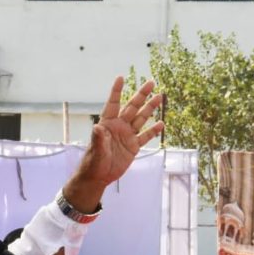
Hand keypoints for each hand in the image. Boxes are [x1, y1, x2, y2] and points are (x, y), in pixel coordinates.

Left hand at [63, 76, 164, 210]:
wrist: (98, 177)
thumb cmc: (92, 162)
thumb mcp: (95, 151)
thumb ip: (98, 139)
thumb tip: (97, 127)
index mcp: (107, 124)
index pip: (112, 104)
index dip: (116, 91)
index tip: (120, 78)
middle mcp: (119, 126)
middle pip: (132, 107)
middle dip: (141, 95)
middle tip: (151, 82)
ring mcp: (127, 136)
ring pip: (141, 119)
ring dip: (150, 108)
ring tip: (159, 96)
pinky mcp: (133, 147)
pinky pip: (145, 136)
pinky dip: (153, 130)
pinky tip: (161, 123)